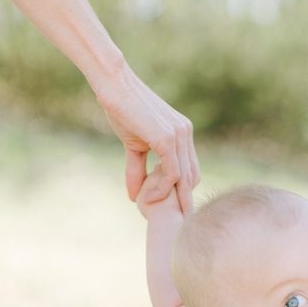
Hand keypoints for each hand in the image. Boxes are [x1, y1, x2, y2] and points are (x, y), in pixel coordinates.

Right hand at [95, 65, 199, 213]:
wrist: (114, 85)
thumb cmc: (122, 110)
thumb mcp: (133, 146)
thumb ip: (138, 170)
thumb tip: (135, 197)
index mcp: (182, 132)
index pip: (191, 168)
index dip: (183, 190)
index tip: (173, 208)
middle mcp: (185, 133)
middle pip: (193, 176)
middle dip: (184, 200)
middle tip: (176, 221)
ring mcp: (178, 135)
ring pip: (184, 177)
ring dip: (171, 198)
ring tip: (155, 210)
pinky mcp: (167, 138)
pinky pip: (172, 173)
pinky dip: (162, 189)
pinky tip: (148, 197)